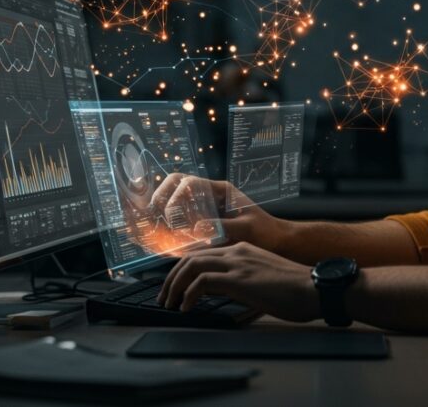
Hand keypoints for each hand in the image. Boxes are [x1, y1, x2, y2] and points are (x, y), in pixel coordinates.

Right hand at [149, 172, 288, 249]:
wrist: (276, 244)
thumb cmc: (265, 233)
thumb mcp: (247, 229)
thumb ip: (224, 227)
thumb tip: (197, 229)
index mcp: (220, 191)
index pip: (188, 183)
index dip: (174, 195)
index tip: (171, 214)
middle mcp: (208, 197)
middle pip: (173, 187)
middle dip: (159, 199)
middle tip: (152, 218)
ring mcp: (202, 210)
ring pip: (172, 203)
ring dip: (160, 214)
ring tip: (152, 230)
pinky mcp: (200, 226)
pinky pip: (177, 223)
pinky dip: (166, 230)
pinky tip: (160, 242)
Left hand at [158, 241, 319, 320]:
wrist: (314, 288)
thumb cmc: (296, 290)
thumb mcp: (264, 281)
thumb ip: (244, 284)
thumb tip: (229, 300)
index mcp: (243, 250)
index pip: (203, 253)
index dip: (184, 269)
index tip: (175, 285)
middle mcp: (237, 252)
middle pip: (191, 257)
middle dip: (172, 278)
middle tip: (165, 296)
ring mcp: (238, 263)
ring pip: (191, 266)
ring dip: (175, 286)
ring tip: (169, 303)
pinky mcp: (239, 279)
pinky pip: (202, 282)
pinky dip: (189, 295)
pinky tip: (186, 308)